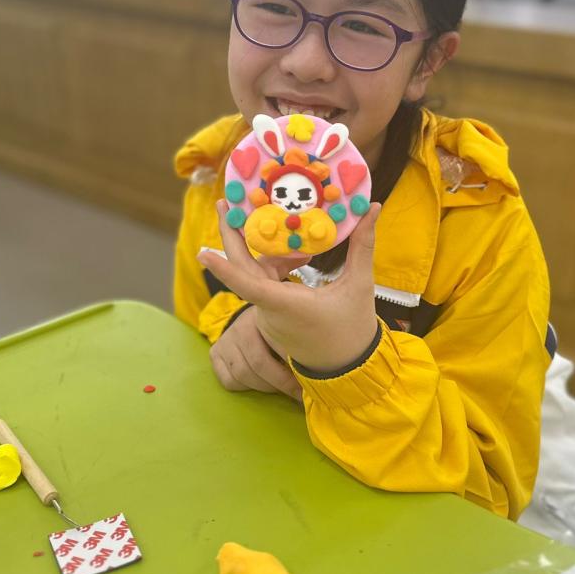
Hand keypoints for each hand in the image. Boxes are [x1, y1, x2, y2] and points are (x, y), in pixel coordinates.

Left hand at [198, 201, 381, 373]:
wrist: (349, 369)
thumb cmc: (353, 329)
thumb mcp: (359, 285)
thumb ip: (362, 246)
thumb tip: (372, 209)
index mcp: (286, 304)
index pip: (247, 284)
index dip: (223, 269)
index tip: (202, 252)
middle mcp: (270, 311)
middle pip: (242, 270)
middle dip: (231, 235)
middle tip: (225, 203)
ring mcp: (268, 316)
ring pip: (256, 275)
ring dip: (267, 250)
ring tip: (285, 225)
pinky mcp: (272, 318)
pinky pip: (265, 286)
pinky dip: (276, 266)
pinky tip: (300, 255)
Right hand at [209, 307, 302, 400]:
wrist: (257, 314)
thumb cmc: (284, 324)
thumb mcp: (297, 325)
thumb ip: (305, 339)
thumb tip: (325, 362)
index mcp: (265, 313)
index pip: (276, 338)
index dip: (288, 363)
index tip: (303, 381)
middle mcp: (241, 325)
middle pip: (259, 363)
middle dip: (283, 382)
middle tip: (299, 392)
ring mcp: (226, 339)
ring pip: (244, 374)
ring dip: (267, 387)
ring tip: (283, 387)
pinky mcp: (215, 353)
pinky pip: (230, 381)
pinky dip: (247, 387)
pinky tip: (260, 382)